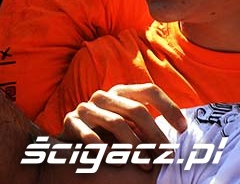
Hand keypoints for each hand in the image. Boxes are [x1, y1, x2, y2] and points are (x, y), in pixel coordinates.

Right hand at [62, 83, 186, 155]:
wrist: (73, 138)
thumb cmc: (110, 134)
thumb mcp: (131, 125)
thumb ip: (148, 125)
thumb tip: (183, 134)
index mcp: (121, 92)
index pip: (149, 90)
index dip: (169, 108)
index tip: (183, 130)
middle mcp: (103, 96)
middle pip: (136, 109)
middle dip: (156, 135)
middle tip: (167, 156)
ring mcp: (86, 107)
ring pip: (116, 123)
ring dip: (135, 146)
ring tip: (147, 165)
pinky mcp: (71, 121)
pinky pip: (88, 133)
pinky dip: (102, 147)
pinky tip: (113, 159)